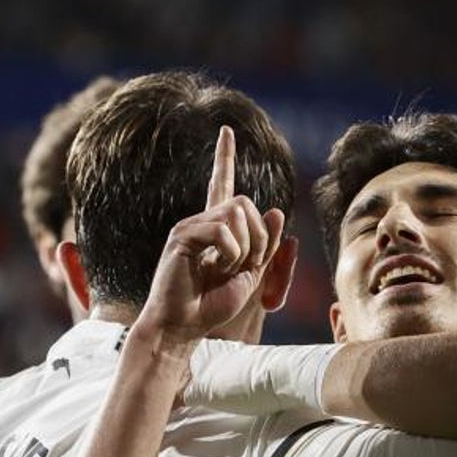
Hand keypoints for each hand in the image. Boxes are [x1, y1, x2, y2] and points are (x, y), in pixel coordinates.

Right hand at [137, 126, 284, 346]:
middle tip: (246, 265)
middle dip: (260, 237)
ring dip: (246, 247)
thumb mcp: (250, 276)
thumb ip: (265, 246)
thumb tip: (275, 211)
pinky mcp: (182, 236)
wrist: (184, 326)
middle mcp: (202, 221)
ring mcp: (190, 226)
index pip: (223, 185)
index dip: (224, 158)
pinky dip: (231, 253)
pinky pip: (223, 231)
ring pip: (238, 214)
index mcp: (217, 228)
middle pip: (247, 203)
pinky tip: (215, 268)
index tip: (226, 131)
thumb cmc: (211, 305)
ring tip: (227, 269)